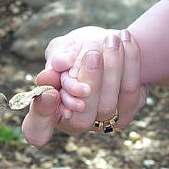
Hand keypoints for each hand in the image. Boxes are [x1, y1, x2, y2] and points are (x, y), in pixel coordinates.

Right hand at [22, 29, 147, 145]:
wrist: (107, 45)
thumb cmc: (77, 48)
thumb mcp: (61, 47)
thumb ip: (56, 58)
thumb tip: (57, 68)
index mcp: (50, 109)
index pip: (37, 129)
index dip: (42, 115)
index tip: (51, 92)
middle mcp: (74, 122)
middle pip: (81, 119)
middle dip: (88, 84)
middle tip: (92, 53)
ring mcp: (101, 122)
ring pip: (107, 105)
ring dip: (112, 69)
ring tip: (111, 40)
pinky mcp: (127, 112)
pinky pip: (131, 94)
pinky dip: (131, 63)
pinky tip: (125, 39)